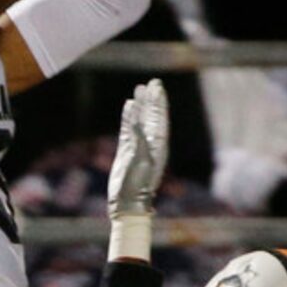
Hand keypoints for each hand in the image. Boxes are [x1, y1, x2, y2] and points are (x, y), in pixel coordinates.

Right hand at [109, 79, 168, 223]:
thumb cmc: (137, 184)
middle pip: (152, 116)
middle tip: (152, 83)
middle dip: (152, 100)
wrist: (128, 203)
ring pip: (141, 121)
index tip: (157, 87)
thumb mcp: (140, 160)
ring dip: (141, 106)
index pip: (159, 118)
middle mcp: (151, 144)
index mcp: (159, 145)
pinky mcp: (127, 152)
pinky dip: (129, 118)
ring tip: (139, 90)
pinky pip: (129, 130)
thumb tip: (135, 117)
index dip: (159, 102)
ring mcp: (139, 147)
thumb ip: (138, 137)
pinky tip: (128, 107)